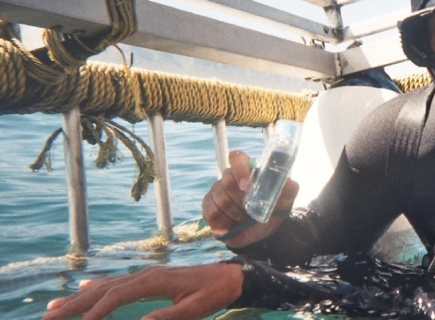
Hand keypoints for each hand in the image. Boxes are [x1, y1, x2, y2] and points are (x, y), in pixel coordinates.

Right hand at [42, 263, 242, 319]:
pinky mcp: (150, 278)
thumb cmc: (214, 294)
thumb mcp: (195, 308)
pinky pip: (117, 282)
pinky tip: (84, 289)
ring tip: (55, 307)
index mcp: (155, 281)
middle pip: (103, 289)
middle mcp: (146, 274)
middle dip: (75, 304)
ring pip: (106, 285)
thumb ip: (168, 316)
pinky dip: (97, 287)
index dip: (96, 311)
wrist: (230, 276)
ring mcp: (147, 274)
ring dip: (80, 297)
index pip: (116, 295)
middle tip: (49, 316)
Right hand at [202, 150, 298, 247]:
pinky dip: (221, 222)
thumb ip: (289, 187)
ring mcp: (218, 191)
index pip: (237, 157)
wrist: (260, 233)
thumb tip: (287, 181)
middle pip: (226, 180)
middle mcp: (231, 177)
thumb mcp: (286, 199)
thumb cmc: (273, 210)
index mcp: (248, 170)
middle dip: (240, 200)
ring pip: (218, 198)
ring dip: (233, 213)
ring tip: (242, 218)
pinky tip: (229, 227)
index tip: (247, 187)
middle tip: (249, 210)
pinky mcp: (209, 206)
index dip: (239, 170)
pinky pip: (209, 211)